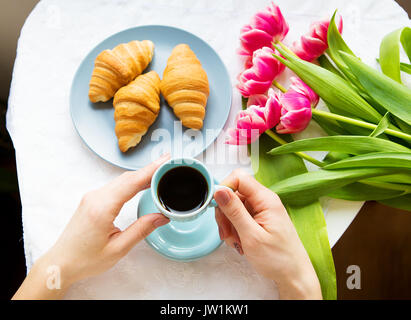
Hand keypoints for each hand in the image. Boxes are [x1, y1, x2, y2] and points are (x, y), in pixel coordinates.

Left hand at [13, 154, 169, 298]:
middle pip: (127, 178)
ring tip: (160, 172)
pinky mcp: (92, 200)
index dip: (151, 170)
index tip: (166, 160)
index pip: (132, 182)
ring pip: (121, 180)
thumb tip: (162, 216)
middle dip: (149, 169)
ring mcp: (92, 197)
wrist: (61, 263)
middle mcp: (95, 198)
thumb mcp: (118, 248)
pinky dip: (131, 182)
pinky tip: (142, 183)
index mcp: (102, 208)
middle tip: (169, 164)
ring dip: (141, 175)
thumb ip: (141, 229)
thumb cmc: (85, 260)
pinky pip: (115, 186)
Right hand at [214, 169, 321, 299]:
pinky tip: (241, 242)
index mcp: (265, 200)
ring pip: (234, 208)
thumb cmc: (279, 259)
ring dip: (229, 225)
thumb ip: (234, 211)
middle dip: (225, 213)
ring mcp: (261, 211)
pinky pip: (239, 218)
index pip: (239, 178)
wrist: (293, 275)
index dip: (224, 188)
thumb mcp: (251, 235)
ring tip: (237, 241)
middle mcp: (264, 201)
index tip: (216, 205)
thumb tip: (220, 191)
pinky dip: (235, 230)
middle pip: (234, 194)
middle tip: (227, 232)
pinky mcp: (259, 220)